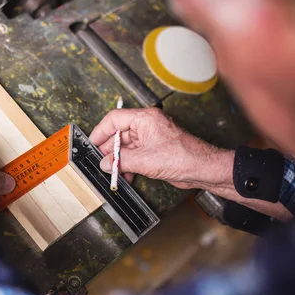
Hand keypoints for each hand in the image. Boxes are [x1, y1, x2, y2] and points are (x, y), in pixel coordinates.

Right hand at [89, 108, 231, 189]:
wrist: (203, 169)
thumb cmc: (182, 157)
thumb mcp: (144, 160)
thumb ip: (121, 161)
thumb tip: (105, 163)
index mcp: (145, 119)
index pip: (114, 119)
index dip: (100, 132)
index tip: (91, 144)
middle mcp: (147, 125)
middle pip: (120, 134)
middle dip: (110, 150)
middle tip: (101, 162)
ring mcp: (152, 137)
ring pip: (128, 146)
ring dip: (120, 160)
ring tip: (114, 172)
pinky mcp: (156, 149)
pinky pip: (136, 154)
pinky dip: (130, 164)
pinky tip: (127, 176)